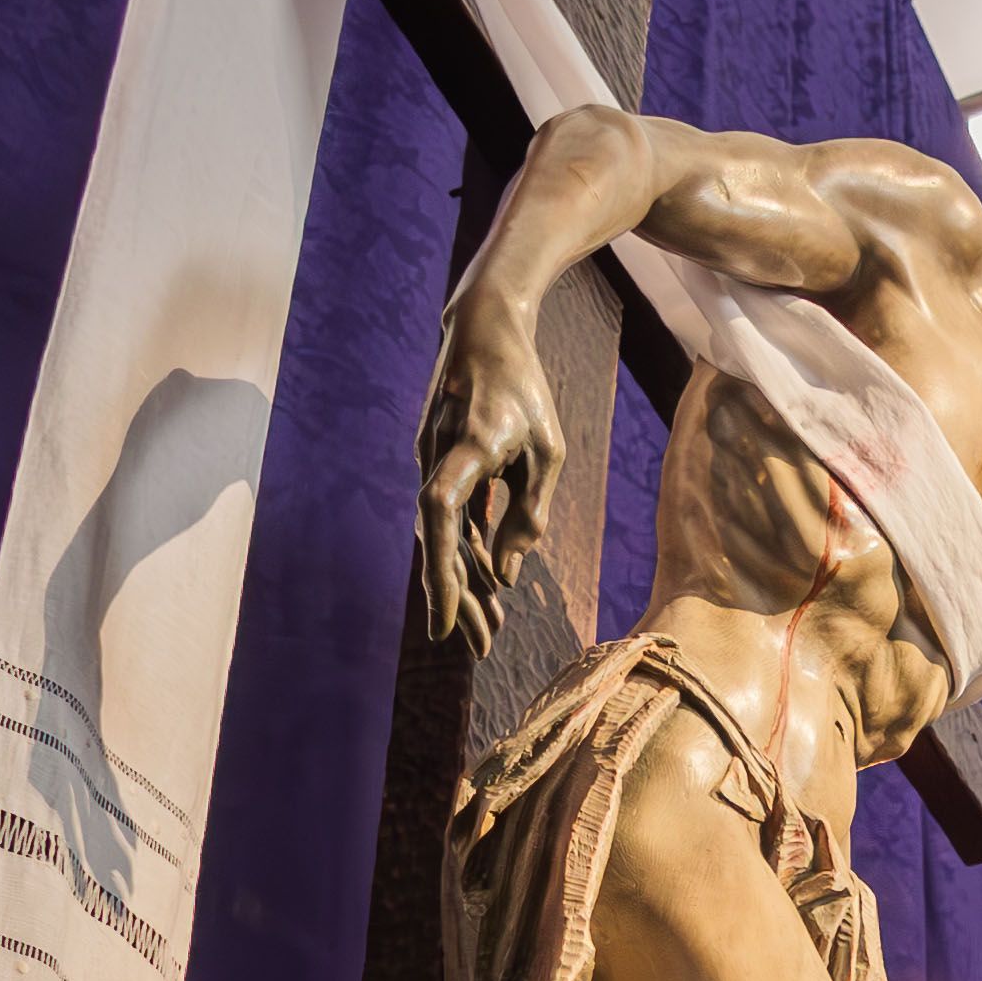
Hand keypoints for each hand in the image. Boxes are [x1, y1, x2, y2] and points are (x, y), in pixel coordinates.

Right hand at [415, 324, 572, 649]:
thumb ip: (531, 515)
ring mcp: (432, 461)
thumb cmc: (525, 389)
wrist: (485, 331)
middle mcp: (438, 458)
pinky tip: (486, 583)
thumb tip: (507, 575)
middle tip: (482, 649)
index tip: (443, 623)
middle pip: (439, 542)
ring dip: (464, 582)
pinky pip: (449, 518)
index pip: (441, 516)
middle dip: (458, 599)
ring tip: (490, 629)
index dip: (441, 572)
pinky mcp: (439, 464)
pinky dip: (466, 551)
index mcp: (467, 448)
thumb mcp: (549, 452)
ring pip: (442, 535)